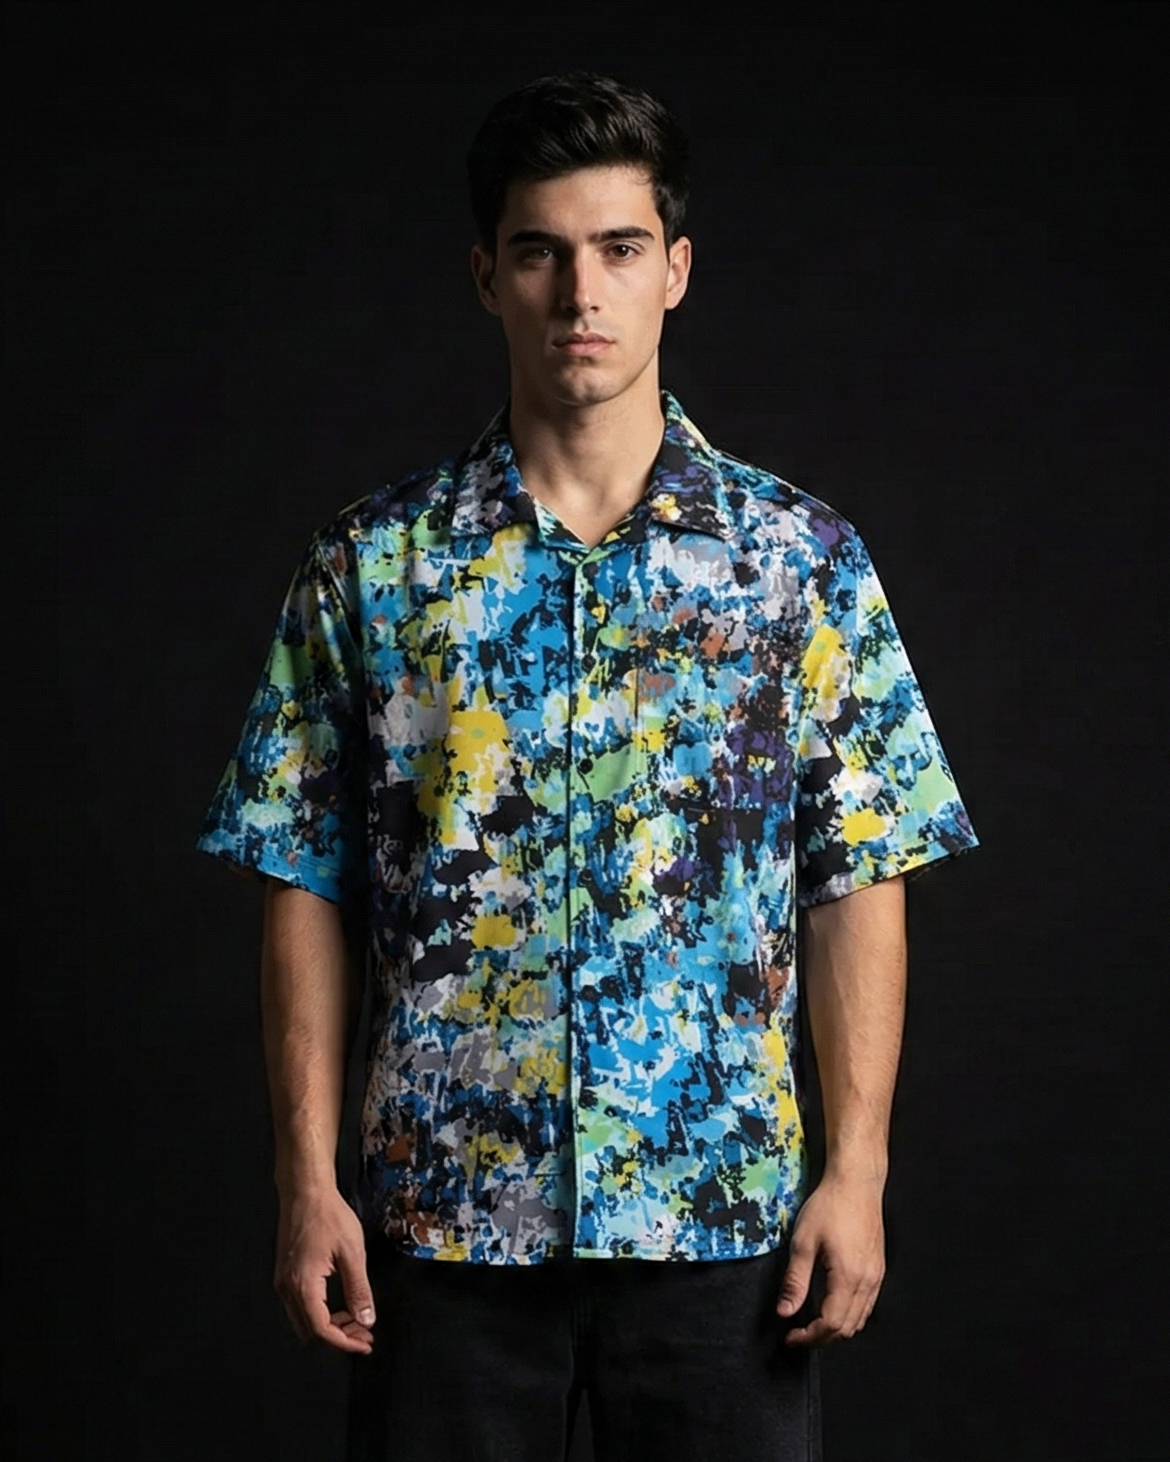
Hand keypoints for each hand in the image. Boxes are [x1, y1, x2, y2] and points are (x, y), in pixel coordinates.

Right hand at [274, 1185, 375, 1353]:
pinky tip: (338, 1304)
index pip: (321, 1330)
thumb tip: (366, 1320)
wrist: (305, 1191)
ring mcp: (282, 1282)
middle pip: (309, 1331)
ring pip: (303, 1320)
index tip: (365, 1343)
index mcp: (303, 1286)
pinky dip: (319, 1313)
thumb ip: (358, 1290)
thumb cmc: (328, 1216)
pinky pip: (299, 1306)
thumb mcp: (351, 1252)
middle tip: (363, 1333)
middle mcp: (287, 1289)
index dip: (345, 1342)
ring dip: (328, 1326)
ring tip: (355, 1319)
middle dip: (338, 1337)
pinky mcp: (284, 1274)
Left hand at [776, 1172, 885, 1345]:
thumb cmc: (830, 1206)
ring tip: (812, 1324)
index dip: (809, 1337)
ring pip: (860, 1320)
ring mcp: (876, 1276)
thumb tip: (785, 1312)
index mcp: (848, 1276)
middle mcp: (868, 1281)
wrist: (856, 1182)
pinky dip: (850, 1315)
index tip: (791, 1336)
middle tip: (798, 1334)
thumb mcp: (803, 1242)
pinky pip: (867, 1305)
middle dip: (821, 1338)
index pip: (831, 1325)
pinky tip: (832, 1306)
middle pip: (847, 1328)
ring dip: (836, 1329)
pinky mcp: (878, 1269)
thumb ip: (795, 1281)